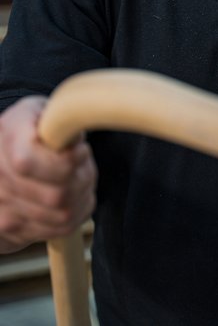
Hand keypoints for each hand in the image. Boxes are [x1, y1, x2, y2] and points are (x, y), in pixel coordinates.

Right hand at [0, 96, 96, 252]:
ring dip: (83, 195)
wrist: (2, 157)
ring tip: (81, 176)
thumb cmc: (27, 129)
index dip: (66, 159)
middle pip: (56, 194)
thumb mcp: (39, 110)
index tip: (79, 149)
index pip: (30, 162)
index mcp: (6, 142)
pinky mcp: (15, 230)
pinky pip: (60, 229)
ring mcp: (4, 209)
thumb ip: (59, 116)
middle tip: (85, 163)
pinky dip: (78, 211)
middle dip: (84, 177)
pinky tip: (76, 194)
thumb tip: (76, 136)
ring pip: (62, 215)